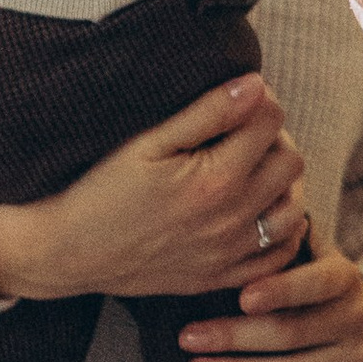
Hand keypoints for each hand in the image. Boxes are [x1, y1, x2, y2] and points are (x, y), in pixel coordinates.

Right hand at [0, 74, 309, 301]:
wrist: (69, 251)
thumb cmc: (101, 190)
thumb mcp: (148, 142)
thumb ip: (208, 112)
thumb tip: (255, 85)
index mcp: (216, 179)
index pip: (271, 122)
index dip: (259, 99)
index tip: (239, 97)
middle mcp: (232, 219)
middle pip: (290, 162)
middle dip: (274, 138)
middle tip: (243, 131)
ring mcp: (230, 253)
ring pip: (293, 209)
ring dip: (281, 184)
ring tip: (251, 169)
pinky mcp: (221, 276)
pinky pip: (279, 256)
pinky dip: (282, 231)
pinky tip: (261, 210)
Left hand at [173, 228, 362, 361]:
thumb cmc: (320, 284)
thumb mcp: (314, 253)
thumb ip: (286, 237)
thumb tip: (253, 207)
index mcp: (345, 278)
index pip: (319, 282)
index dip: (283, 290)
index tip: (242, 297)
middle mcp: (356, 319)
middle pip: (293, 333)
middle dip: (236, 337)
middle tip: (188, 339)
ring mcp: (357, 361)